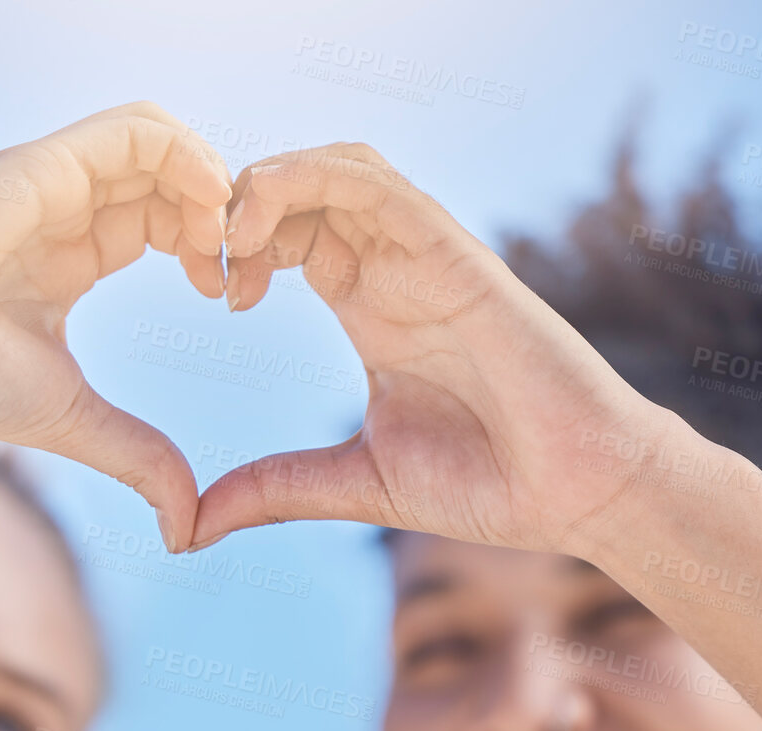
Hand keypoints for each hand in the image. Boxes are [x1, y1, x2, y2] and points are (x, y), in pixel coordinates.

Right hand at [0, 102, 232, 550]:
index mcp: (73, 252)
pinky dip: (185, 153)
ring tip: (222, 235)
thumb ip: (139, 459)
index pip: (162, 217)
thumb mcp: (76, 422)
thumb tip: (186, 532)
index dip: (208, 245)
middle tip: (236, 267)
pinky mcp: (41, 166)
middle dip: (220, 212)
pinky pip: (133, 129)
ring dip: (208, 177)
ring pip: (157, 137)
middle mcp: (64, 207)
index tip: (227, 294)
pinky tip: (205, 203)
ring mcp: (52, 179)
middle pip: (168, 175)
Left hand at [190, 143, 678, 556]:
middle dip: (241, 205)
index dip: (236, 244)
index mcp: (369, 308)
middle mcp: (396, 271)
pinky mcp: (458, 259)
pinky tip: (268, 215)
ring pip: (340, 170)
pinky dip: (318, 181)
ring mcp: (429, 259)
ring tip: (228, 234)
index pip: (291, 234)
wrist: (576, 494)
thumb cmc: (487, 484)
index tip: (210, 293)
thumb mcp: (353, 485)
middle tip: (205, 260)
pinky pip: (383, 189)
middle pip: (305, 190)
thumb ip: (273, 490)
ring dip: (271, 180)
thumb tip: (185, 529)